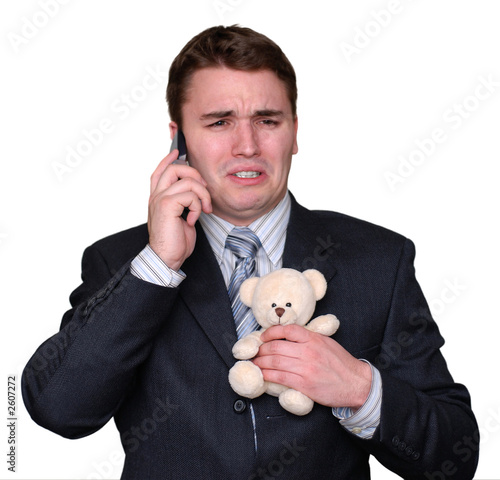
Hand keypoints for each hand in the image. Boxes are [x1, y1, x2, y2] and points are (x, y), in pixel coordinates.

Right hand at [148, 149, 211, 270]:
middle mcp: (156, 195)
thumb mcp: (181, 217)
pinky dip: (197, 207)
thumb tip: (197, 192)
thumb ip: (184, 202)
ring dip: (203, 195)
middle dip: (195, 173)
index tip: (178, 151)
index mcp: (158, 198)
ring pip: (187, 180)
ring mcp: (160, 199)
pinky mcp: (167, 205)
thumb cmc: (175, 242)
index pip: (159, 171)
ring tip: (203, 210)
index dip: (168, 159)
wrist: (166, 258)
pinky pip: (190, 195)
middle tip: (204, 190)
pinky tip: (193, 220)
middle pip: (174, 167)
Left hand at [253, 325, 371, 409]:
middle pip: (276, 347)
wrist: (356, 383)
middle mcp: (308, 351)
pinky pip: (280, 378)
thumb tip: (287, 337)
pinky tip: (263, 375)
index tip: (263, 337)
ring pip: (275, 362)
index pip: (287, 330)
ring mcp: (305, 368)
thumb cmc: (341, 363)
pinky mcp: (304, 384)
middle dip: (261, 350)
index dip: (270, 332)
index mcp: (313, 339)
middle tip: (255, 353)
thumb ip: (308, 338)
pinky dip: (268, 376)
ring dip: (261, 363)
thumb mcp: (326, 343)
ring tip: (255, 363)